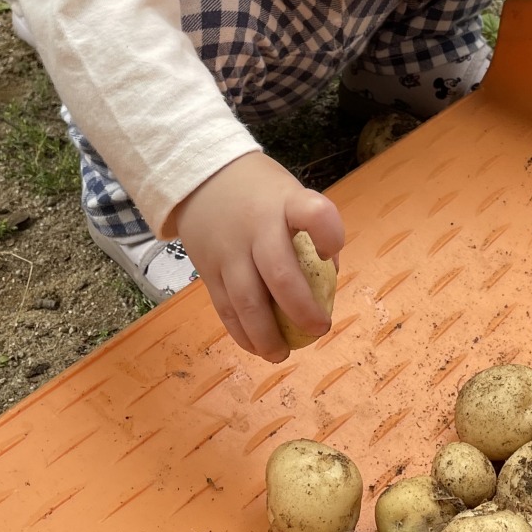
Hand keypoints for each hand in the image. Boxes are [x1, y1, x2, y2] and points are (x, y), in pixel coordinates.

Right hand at [173, 153, 345, 361]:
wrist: (200, 177)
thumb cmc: (260, 193)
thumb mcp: (290, 195)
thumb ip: (311, 235)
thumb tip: (327, 287)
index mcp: (286, 202)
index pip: (313, 213)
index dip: (328, 235)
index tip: (331, 252)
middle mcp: (257, 227)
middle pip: (279, 273)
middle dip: (301, 310)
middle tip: (319, 329)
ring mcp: (228, 250)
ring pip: (246, 301)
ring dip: (267, 335)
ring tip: (283, 354)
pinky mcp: (207, 269)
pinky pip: (225, 308)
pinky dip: (242, 333)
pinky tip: (257, 347)